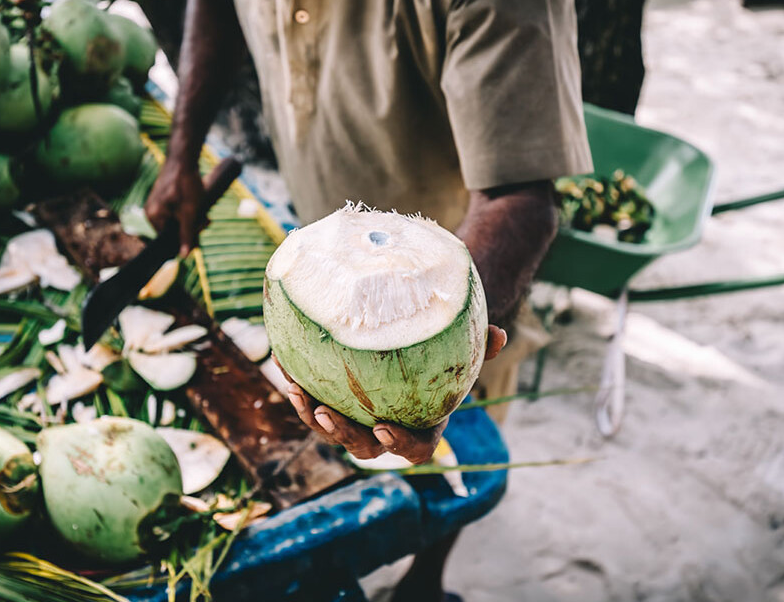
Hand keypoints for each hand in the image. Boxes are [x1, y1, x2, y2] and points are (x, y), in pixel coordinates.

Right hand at [145, 157, 204, 256]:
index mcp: (153, 217)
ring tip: (204, 212)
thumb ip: (186, 234)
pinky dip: (187, 211)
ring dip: (192, 220)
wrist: (184, 158)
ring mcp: (156, 205)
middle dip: (191, 228)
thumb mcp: (190, 213)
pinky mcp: (163, 198)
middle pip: (173, 231)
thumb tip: (183, 256)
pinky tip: (197, 205)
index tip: (200, 231)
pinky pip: (176, 212)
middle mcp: (150, 212)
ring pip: (177, 221)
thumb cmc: (186, 184)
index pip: (168, 240)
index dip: (186, 239)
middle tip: (206, 220)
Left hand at [280, 324, 506, 463]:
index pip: (414, 450)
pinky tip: (282, 360)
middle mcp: (387, 430)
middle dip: (341, 434)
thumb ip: (481, 348)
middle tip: (325, 414)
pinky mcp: (333, 403)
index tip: (383, 428)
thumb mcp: (465, 351)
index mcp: (422, 425)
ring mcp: (357, 420)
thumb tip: (501, 334)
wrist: (419, 348)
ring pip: (329, 430)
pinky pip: (312, 401)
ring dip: (310, 415)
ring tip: (297, 390)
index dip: (398, 445)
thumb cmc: (445, 354)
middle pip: (361, 448)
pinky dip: (298, 385)